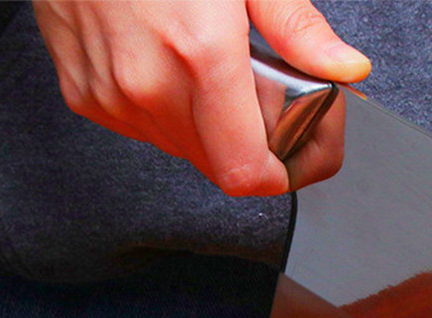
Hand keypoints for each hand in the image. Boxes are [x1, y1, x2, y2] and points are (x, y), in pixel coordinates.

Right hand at [33, 0, 370, 195]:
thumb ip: (297, 28)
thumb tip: (345, 70)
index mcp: (199, 56)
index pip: (249, 173)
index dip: (287, 174)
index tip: (305, 150)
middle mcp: (148, 87)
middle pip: (222, 166)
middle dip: (256, 144)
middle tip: (268, 95)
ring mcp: (112, 96)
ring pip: (185, 150)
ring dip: (213, 128)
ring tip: (216, 71)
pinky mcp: (86, 95)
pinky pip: (146, 129)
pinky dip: (171, 112)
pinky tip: (172, 65)